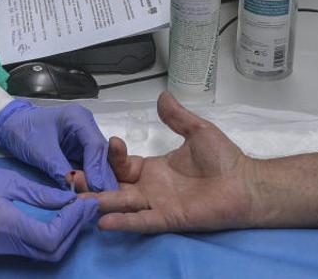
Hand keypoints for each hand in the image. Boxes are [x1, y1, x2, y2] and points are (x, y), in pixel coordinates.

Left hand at [0, 100, 117, 191]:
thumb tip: (74, 192)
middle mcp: (86, 127)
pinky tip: (91, 195)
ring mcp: (83, 138)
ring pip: (97, 161)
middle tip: (107, 200)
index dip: (98, 169)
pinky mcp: (78, 149)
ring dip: (98, 180)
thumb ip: (58, 169)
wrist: (9, 126)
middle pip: (101, 154)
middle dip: (103, 177)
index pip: (95, 145)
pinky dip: (89, 179)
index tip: (98, 189)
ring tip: (102, 201)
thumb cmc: (21, 132)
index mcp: (78, 118)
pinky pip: (87, 165)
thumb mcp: (40, 151)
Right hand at [0, 158, 97, 260]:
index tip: (85, 204)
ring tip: (77, 212)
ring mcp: (3, 249)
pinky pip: (34, 249)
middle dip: (74, 231)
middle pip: (52, 251)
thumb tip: (70, 199)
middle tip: (88, 208)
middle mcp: (6, 243)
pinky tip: (60, 219)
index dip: (73, 223)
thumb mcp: (9, 180)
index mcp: (6, 224)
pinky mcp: (3, 247)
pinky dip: (52, 237)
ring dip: (66, 236)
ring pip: (45, 254)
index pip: (51, 236)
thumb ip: (41, 193)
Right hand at [89, 92, 257, 232]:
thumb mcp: (197, 131)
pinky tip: (104, 221)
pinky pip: (141, 221)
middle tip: (71, 178)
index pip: (122, 165)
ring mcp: (157, 204)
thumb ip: (177, 117)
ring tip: (78, 200)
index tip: (110, 143)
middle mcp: (151, 188)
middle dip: (93, 183)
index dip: (111, 157)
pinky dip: (123, 222)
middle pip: (114, 186)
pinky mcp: (168, 218)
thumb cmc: (224, 160)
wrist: (245, 183)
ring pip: (122, 203)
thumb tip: (162, 96)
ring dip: (100, 202)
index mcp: (154, 169)